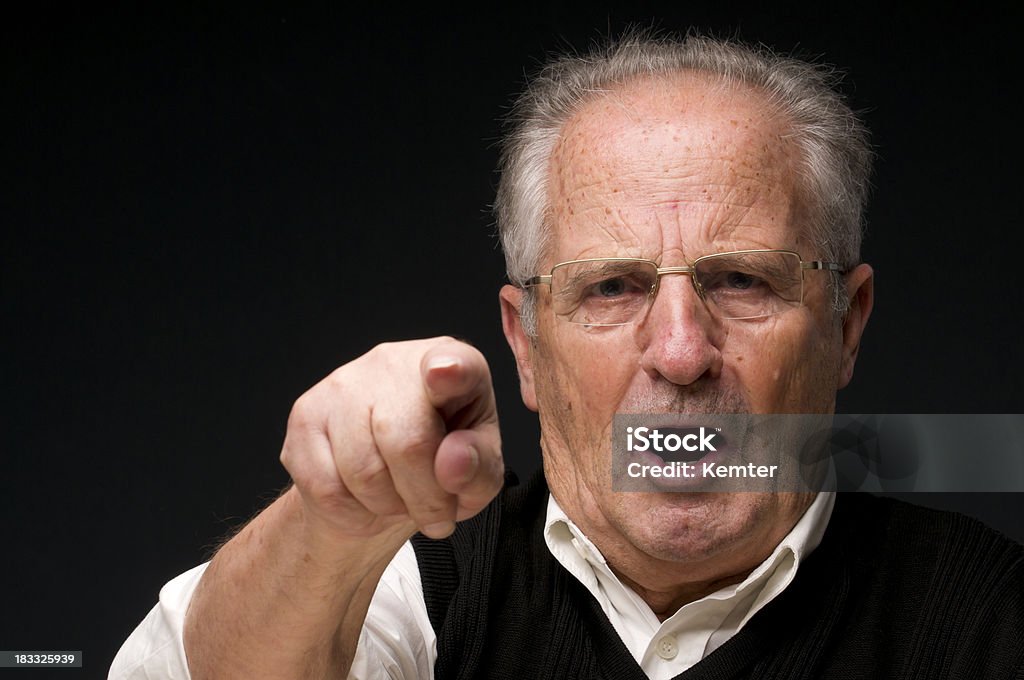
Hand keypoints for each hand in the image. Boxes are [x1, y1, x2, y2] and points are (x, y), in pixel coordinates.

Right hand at [280, 337, 503, 541]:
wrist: (382, 483)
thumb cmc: (440, 464)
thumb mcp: (478, 473)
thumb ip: (479, 467)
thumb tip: (454, 461)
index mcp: (453, 363)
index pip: (454, 362)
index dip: (451, 370)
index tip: (445, 374)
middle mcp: (395, 361)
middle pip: (408, 441)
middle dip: (426, 497)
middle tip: (437, 517)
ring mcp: (344, 384)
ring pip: (363, 470)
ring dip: (389, 506)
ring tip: (401, 498)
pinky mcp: (306, 414)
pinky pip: (326, 486)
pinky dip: (353, 513)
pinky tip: (366, 500)